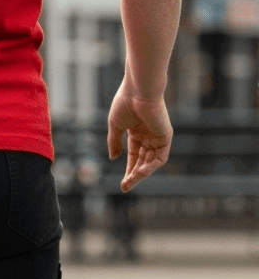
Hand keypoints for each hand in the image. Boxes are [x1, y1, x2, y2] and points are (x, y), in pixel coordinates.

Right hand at [107, 75, 172, 191]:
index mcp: (136, 131)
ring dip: (140, 173)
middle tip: (125, 186)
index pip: (134, 155)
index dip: (128, 168)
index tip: (122, 183)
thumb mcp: (115, 125)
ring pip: (150, 162)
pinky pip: (159, 157)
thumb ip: (114, 142)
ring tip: (129, 182)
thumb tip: (113, 158)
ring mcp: (158, 137)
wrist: (138, 92)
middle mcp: (148, 136)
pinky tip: (139, 173)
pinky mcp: (165, 137)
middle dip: (134, 174)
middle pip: (142, 161)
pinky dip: (150, 166)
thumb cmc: (124, 104)